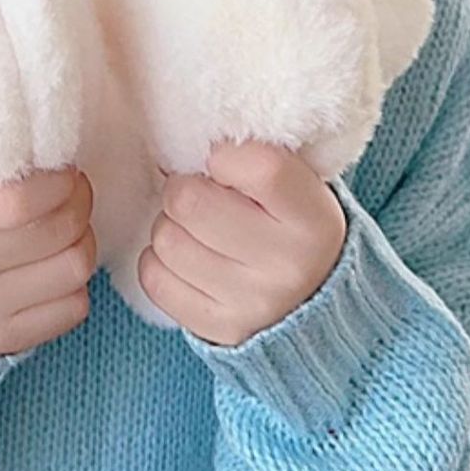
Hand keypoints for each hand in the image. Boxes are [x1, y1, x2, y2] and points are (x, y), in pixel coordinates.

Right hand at [0, 164, 96, 356]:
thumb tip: (48, 128)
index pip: (19, 200)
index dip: (58, 181)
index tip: (61, 170)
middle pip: (57, 231)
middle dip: (78, 201)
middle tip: (69, 190)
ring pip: (75, 268)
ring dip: (82, 240)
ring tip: (62, 226)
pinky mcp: (0, 340)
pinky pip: (75, 307)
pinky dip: (72, 282)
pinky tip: (49, 264)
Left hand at [137, 138, 346, 346]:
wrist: (316, 299)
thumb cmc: (292, 223)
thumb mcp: (298, 185)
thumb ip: (254, 158)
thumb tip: (184, 142)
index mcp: (313, 219)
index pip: (257, 166)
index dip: (224, 155)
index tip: (224, 161)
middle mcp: (287, 265)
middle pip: (189, 200)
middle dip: (183, 188)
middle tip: (200, 192)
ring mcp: (252, 303)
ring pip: (166, 239)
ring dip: (169, 225)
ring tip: (195, 228)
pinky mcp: (219, 328)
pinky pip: (154, 278)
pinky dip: (159, 261)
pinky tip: (187, 257)